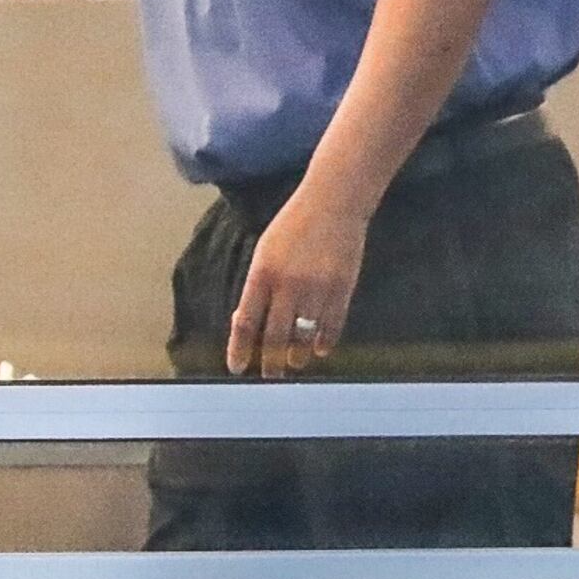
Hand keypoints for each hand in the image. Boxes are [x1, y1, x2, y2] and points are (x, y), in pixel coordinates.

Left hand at [229, 189, 369, 376]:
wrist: (334, 203)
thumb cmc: (295, 224)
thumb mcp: (266, 251)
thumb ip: (258, 286)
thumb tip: (248, 322)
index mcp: (263, 273)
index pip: (246, 321)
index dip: (240, 349)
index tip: (236, 368)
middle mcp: (288, 284)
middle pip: (275, 336)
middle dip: (270, 362)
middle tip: (269, 375)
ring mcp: (317, 288)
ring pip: (304, 336)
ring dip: (297, 355)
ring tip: (295, 364)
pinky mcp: (342, 289)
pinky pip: (331, 326)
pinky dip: (324, 341)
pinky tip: (319, 349)